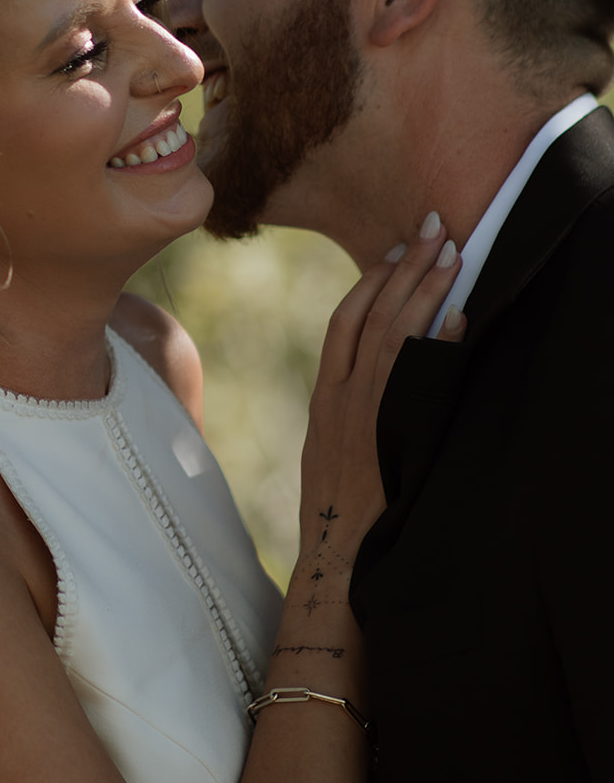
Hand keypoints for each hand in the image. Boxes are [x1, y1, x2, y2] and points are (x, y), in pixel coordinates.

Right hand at [299, 214, 464, 560]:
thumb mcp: (331, 449)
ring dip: (426, 290)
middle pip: (371, 314)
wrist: (333, 554)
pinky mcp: (385, 431)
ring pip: (392, 334)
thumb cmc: (338, 510)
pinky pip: (412, 377)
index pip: (343, 321)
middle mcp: (340, 396)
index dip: (370, 281)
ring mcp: (362, 412)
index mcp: (324, 396)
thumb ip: (351, 408)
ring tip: (453, 255)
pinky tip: (459, 316)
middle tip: (434, 228)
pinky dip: (436, 343)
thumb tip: (379, 376)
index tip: (396, 251)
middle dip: (405, 267)